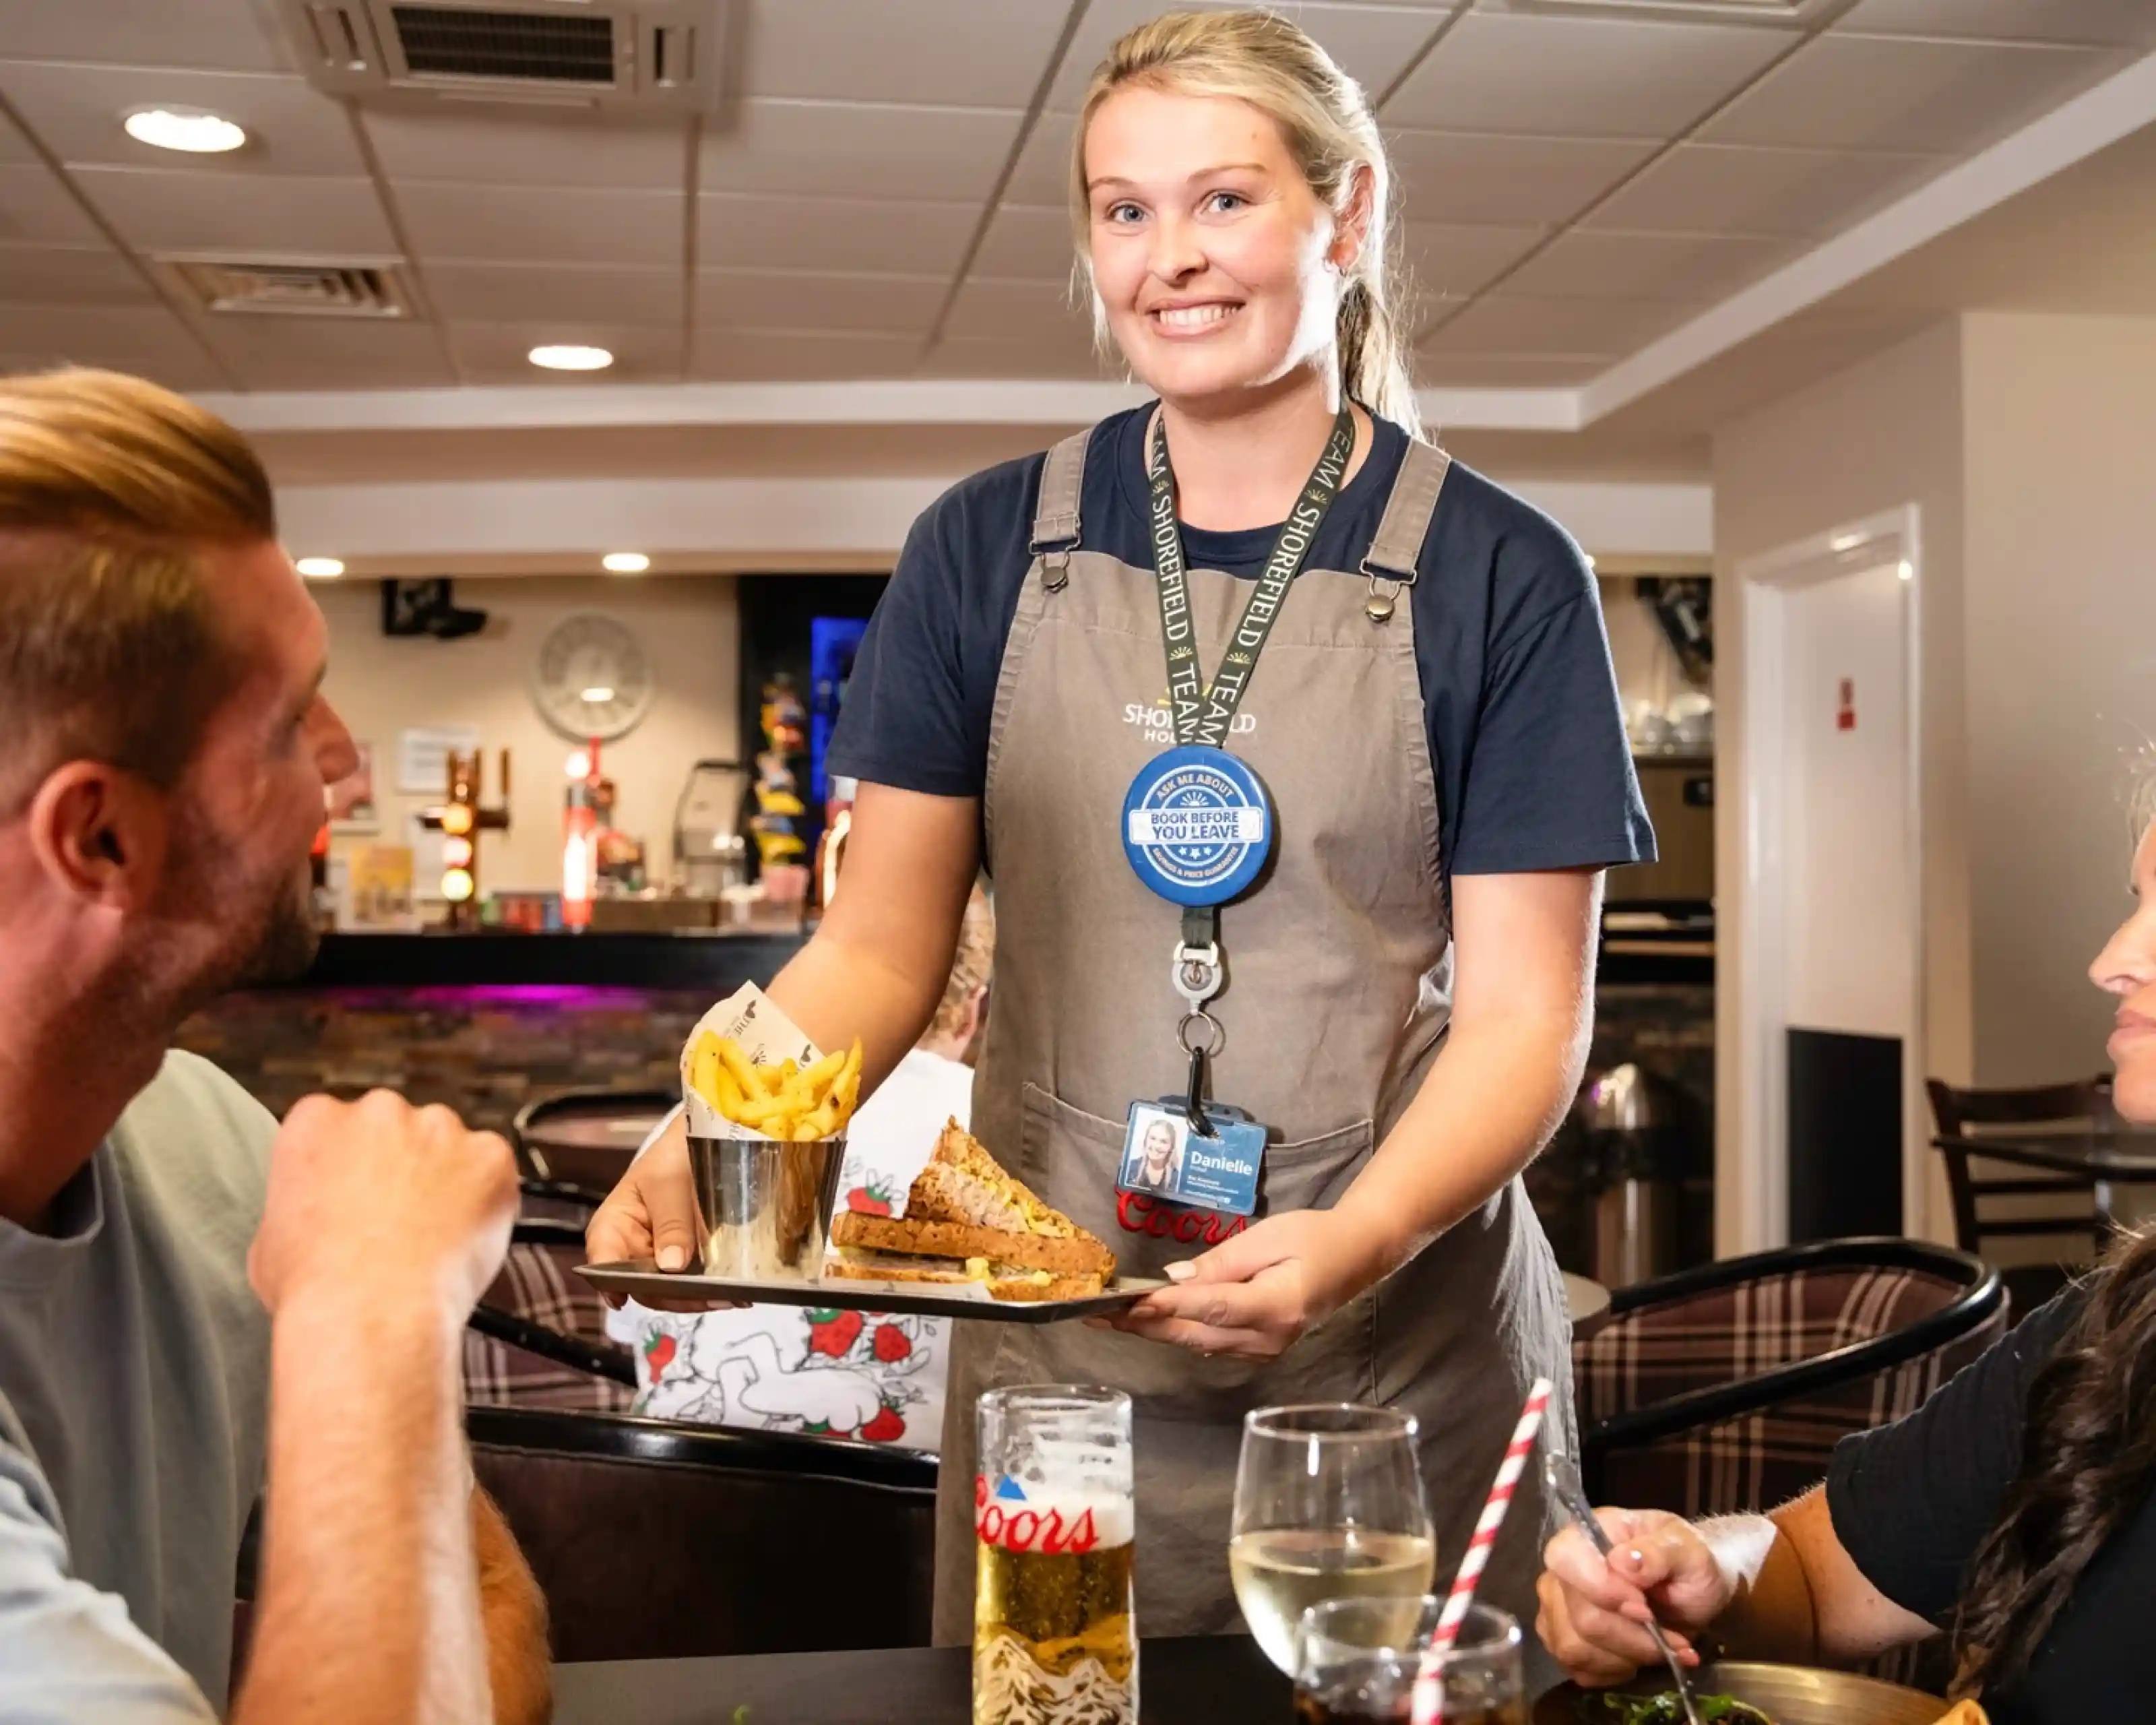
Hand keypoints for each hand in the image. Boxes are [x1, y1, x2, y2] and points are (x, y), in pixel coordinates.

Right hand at [249, 1090, 517, 1327]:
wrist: (369, 1315)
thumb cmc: (314, 1289)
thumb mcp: (272, 1236)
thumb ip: (302, 1201)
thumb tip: (317, 1212)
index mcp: (318, 1120)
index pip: (343, 1123)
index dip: (356, 1164)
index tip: (361, 1193)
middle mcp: (379, 1111)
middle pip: (400, 1128)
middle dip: (404, 1166)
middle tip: (401, 1218)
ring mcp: (439, 1128)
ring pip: (450, 1146)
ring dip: (447, 1178)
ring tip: (432, 1235)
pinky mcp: (488, 1154)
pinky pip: (493, 1168)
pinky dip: (488, 1197)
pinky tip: (465, 1235)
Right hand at [584, 1110, 734, 1311]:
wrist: (711, 1136)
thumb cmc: (677, 1152)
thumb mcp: (670, 1181)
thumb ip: (670, 1223)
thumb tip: (670, 1267)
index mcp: (614, 1225)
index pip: (603, 1261)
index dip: (611, 1283)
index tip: (626, 1299)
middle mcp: (633, 1249)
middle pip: (642, 1286)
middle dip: (672, 1295)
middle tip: (709, 1296)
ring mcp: (662, 1258)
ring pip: (671, 1291)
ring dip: (697, 1297)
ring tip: (730, 1297)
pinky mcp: (689, 1260)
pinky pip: (694, 1282)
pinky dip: (711, 1289)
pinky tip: (734, 1292)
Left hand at [1101, 1208, 1373, 1359]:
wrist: (1356, 1257)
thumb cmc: (1313, 1237)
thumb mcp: (1267, 1237)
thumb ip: (1221, 1261)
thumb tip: (1174, 1279)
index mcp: (1275, 1306)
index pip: (1210, 1308)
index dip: (1167, 1307)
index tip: (1128, 1302)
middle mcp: (1268, 1337)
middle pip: (1195, 1335)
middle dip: (1145, 1325)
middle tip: (1100, 1314)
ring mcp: (1265, 1349)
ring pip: (1199, 1343)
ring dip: (1155, 1331)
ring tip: (1112, 1318)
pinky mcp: (1260, 1347)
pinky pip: (1211, 1343)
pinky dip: (1179, 1332)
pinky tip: (1150, 1321)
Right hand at [1536, 1509, 1731, 1687]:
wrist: (1691, 1588)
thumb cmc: (1686, 1561)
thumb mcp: (1687, 1549)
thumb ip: (1658, 1553)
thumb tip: (1623, 1562)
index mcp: (1584, 1535)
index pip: (1566, 1561)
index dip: (1603, 1591)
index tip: (1646, 1609)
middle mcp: (1562, 1572)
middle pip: (1581, 1618)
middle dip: (1633, 1637)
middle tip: (1671, 1637)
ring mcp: (1559, 1609)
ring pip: (1577, 1649)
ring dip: (1628, 1657)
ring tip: (1658, 1646)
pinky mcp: (1565, 1641)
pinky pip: (1580, 1670)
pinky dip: (1616, 1671)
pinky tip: (1637, 1654)